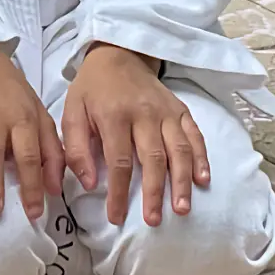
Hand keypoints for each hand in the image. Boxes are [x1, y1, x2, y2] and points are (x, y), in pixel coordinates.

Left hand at [62, 43, 209, 226]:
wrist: (119, 54)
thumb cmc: (92, 89)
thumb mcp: (72, 112)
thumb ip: (76, 148)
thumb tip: (89, 183)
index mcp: (114, 115)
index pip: (118, 162)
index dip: (118, 193)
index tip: (116, 217)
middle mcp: (144, 113)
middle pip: (153, 158)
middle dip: (154, 192)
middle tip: (154, 221)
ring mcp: (165, 111)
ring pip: (179, 149)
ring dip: (182, 181)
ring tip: (182, 208)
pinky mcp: (180, 109)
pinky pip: (194, 135)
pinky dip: (201, 158)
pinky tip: (203, 180)